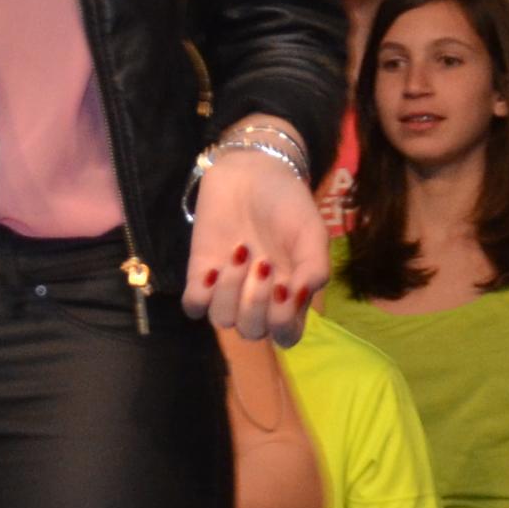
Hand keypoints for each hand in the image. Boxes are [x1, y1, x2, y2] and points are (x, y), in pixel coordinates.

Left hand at [184, 124, 323, 341]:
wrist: (251, 172)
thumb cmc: (286, 203)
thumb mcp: (311, 230)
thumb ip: (315, 266)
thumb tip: (300, 298)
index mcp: (289, 295)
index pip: (285, 335)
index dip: (283, 325)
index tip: (285, 288)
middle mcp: (258, 298)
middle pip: (252, 332)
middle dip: (256, 304)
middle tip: (263, 264)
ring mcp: (227, 288)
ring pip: (222, 320)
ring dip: (231, 292)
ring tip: (241, 253)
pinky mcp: (200, 273)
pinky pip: (193, 306)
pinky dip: (201, 294)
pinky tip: (212, 269)